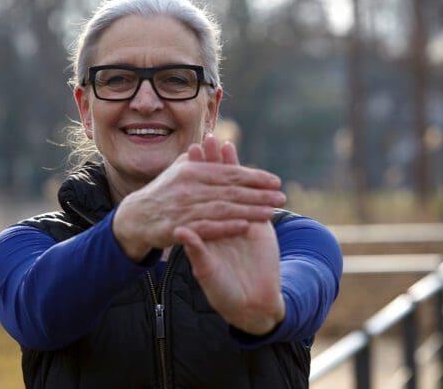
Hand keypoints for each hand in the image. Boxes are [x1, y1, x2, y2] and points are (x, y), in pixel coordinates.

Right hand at [113, 142, 286, 261]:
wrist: (136, 217)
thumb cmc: (163, 192)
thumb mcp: (180, 170)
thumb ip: (201, 160)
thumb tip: (219, 143)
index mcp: (192, 171)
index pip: (229, 172)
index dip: (254, 176)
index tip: (276, 180)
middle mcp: (189, 187)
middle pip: (231, 190)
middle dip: (259, 194)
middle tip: (282, 197)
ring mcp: (184, 207)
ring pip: (223, 208)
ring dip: (249, 210)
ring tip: (272, 212)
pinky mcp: (179, 227)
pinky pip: (207, 227)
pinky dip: (227, 226)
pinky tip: (246, 227)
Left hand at [174, 137, 285, 334]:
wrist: (251, 302)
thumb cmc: (224, 290)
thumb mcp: (207, 271)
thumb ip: (197, 251)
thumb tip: (182, 231)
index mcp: (204, 230)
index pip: (197, 199)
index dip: (193, 179)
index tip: (185, 159)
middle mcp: (220, 222)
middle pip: (214, 188)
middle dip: (210, 164)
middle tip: (204, 140)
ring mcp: (241, 221)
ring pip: (233, 190)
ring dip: (229, 167)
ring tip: (222, 142)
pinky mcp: (260, 225)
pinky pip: (253, 200)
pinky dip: (250, 183)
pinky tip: (249, 167)